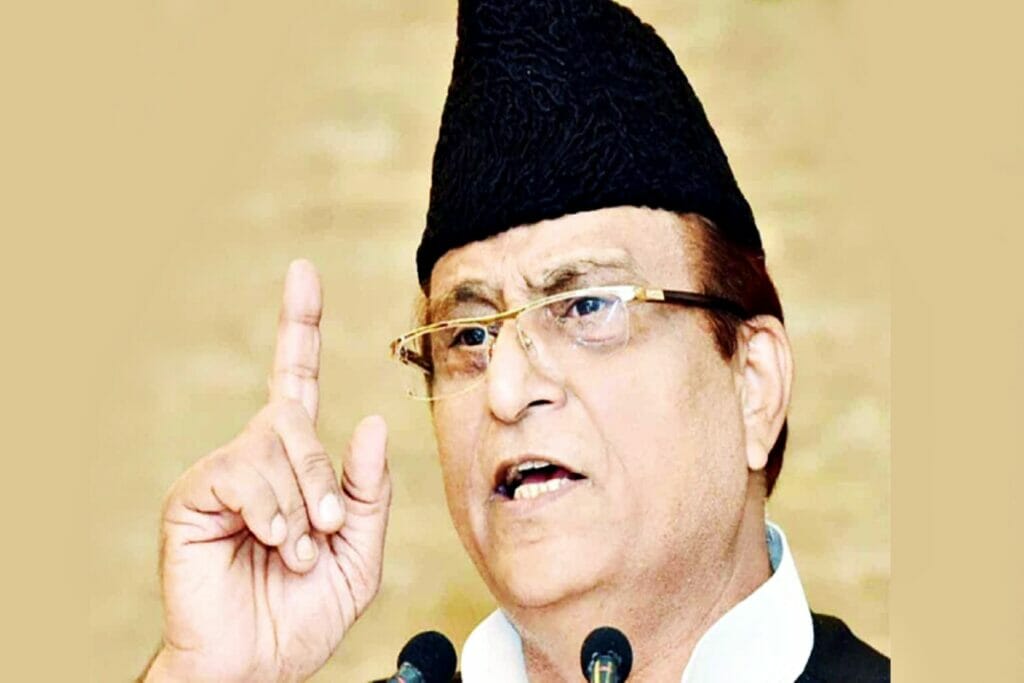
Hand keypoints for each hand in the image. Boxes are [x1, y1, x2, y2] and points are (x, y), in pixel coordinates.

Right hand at [146, 260, 391, 681]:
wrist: (259, 664)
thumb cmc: (305, 611)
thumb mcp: (360, 553)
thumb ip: (368, 492)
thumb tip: (369, 421)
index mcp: (297, 464)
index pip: (295, 380)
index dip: (300, 326)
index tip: (303, 273)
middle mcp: (258, 456)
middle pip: (295, 415)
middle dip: (323, 476)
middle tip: (328, 530)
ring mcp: (224, 473)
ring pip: (274, 445)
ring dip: (302, 505)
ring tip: (295, 551)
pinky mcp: (195, 495)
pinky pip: (244, 475)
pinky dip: (272, 513)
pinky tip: (269, 543)